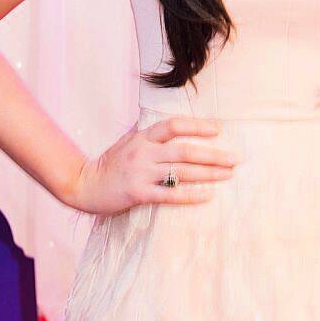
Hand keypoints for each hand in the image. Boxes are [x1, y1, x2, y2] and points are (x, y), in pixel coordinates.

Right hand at [65, 115, 240, 216]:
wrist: (84, 184)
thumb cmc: (111, 163)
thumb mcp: (129, 142)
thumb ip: (150, 137)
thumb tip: (177, 129)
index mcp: (143, 137)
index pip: (174, 125)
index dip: (197, 126)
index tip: (218, 129)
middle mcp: (144, 152)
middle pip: (184, 150)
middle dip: (212, 154)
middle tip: (235, 159)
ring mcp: (141, 172)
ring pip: (181, 171)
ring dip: (208, 173)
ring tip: (228, 174)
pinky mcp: (138, 193)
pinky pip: (169, 194)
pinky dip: (190, 194)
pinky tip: (207, 195)